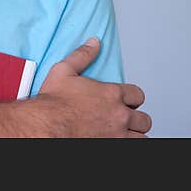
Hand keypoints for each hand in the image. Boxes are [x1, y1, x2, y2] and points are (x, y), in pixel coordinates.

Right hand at [36, 37, 151, 136]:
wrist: (46, 125)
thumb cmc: (53, 101)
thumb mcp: (63, 70)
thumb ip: (82, 55)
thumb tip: (94, 42)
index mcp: (111, 93)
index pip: (137, 95)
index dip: (131, 98)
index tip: (123, 101)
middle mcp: (119, 114)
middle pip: (144, 119)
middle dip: (136, 119)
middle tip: (123, 119)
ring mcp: (117, 134)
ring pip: (141, 137)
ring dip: (134, 134)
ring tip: (124, 133)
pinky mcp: (111, 147)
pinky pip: (131, 147)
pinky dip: (126, 143)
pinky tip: (116, 140)